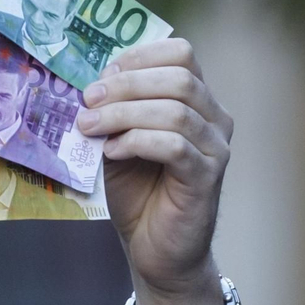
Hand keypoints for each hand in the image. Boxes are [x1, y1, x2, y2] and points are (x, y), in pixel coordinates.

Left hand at [76, 38, 233, 304]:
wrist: (155, 251)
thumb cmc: (139, 195)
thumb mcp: (120, 141)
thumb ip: (115, 111)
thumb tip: (92, 85)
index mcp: (197, 101)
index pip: (182, 53)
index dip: (140, 55)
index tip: (102, 74)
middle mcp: (215, 118)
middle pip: (179, 76)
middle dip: (126, 83)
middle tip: (88, 100)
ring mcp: (216, 148)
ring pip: (176, 109)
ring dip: (124, 113)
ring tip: (90, 127)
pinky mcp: (207, 177)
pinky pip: (175, 145)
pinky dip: (137, 141)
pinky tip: (112, 151)